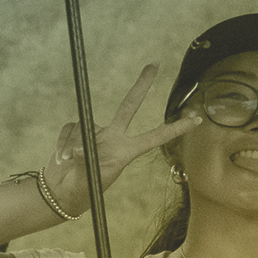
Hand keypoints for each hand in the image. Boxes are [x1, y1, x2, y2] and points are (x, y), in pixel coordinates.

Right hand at [44, 63, 200, 213]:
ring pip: (83, 126)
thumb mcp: (91, 177)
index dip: (175, 129)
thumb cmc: (81, 191)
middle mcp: (113, 138)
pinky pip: (69, 130)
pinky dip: (61, 145)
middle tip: (155, 63)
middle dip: (141, 84)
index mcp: (125, 151)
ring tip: (68, 163)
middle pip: (129, 105)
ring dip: (72, 146)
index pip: (155, 137)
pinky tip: (60, 159)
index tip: (197, 120)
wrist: (60, 193)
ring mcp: (94, 133)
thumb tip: (79, 146)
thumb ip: (87, 159)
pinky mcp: (75, 132)